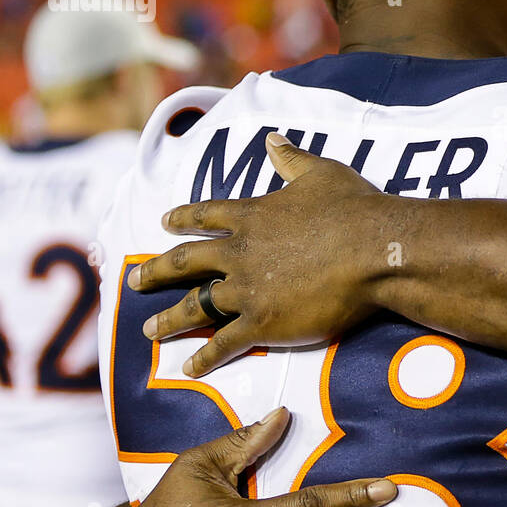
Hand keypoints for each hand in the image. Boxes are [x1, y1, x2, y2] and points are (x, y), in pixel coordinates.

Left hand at [130, 132, 394, 376]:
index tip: (164, 223)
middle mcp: (239, 253)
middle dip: (156, 272)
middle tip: (134, 281)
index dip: (183, 219)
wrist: (373, 249)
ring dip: (169, 320)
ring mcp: (246, 290)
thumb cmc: (353, 208)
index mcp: (251, 215)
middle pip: (185, 262)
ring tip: (148, 330)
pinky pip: (224, 342)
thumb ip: (291, 158)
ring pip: (194, 306)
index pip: (206, 216)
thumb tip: (272, 138)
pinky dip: (205, 356)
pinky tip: (188, 368)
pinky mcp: (262, 323)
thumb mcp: (321, 172)